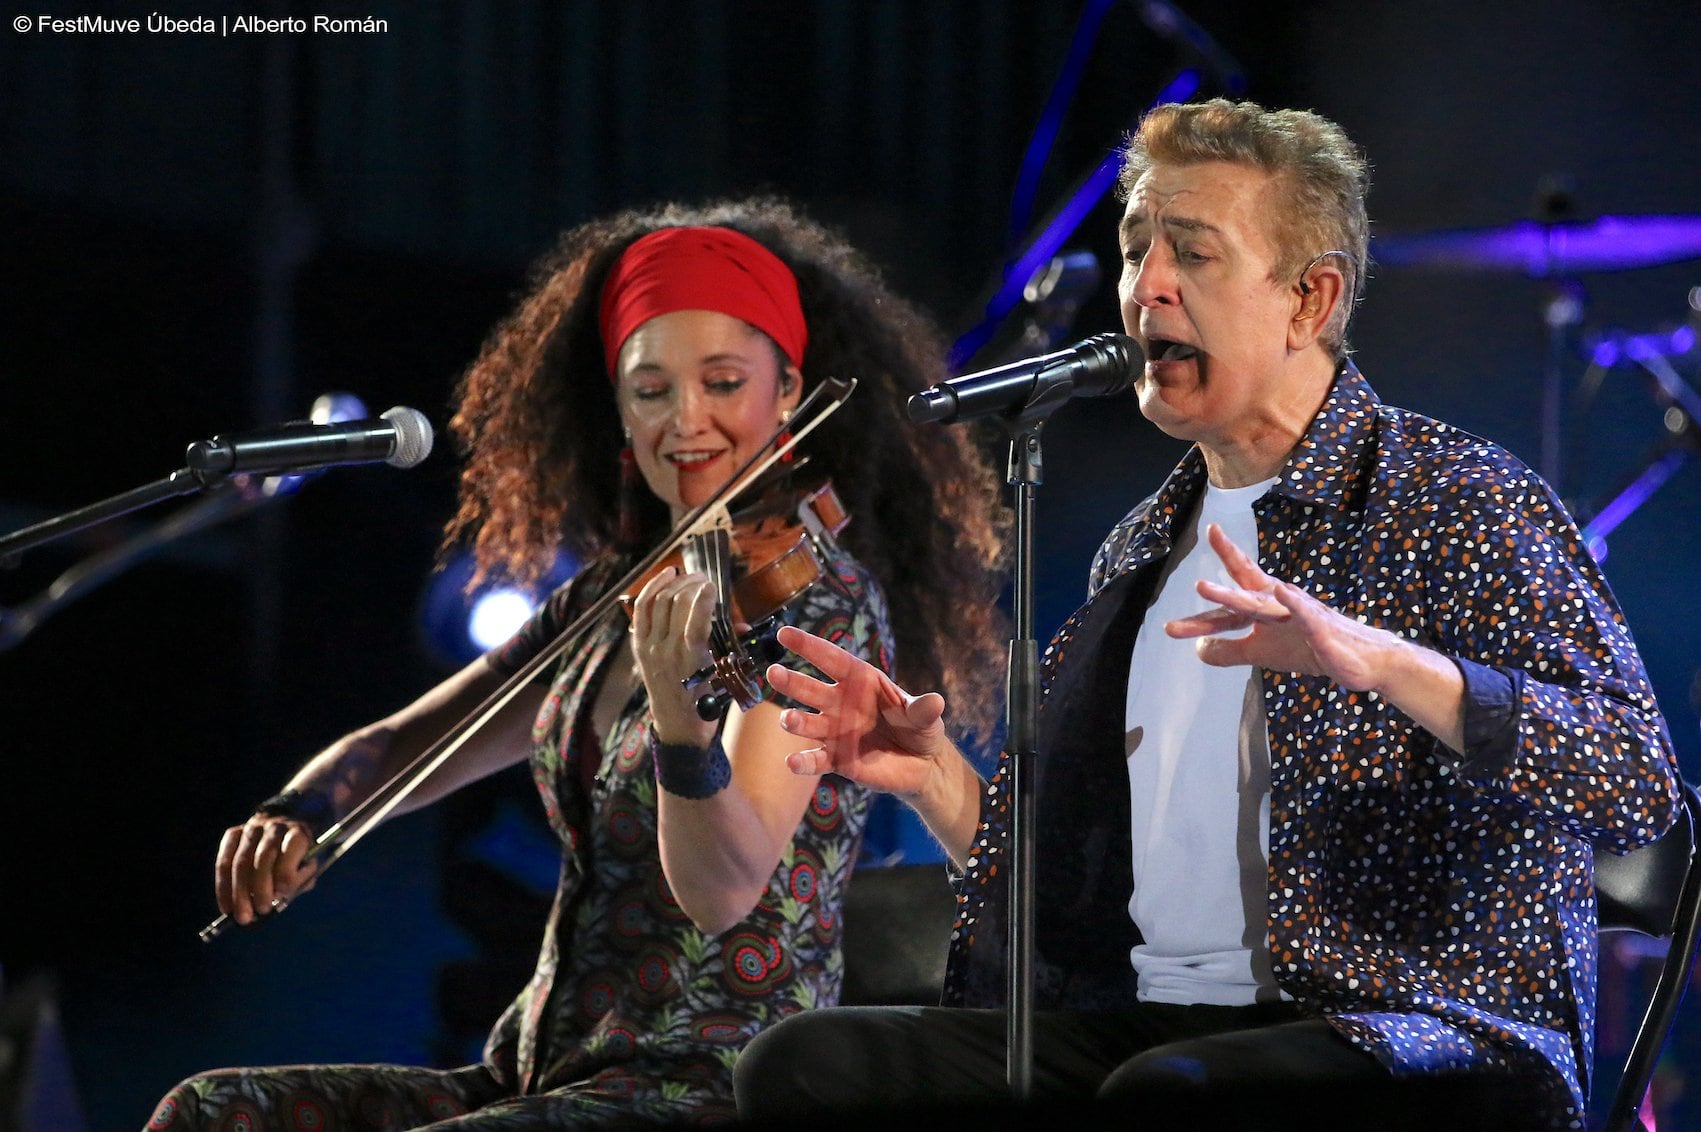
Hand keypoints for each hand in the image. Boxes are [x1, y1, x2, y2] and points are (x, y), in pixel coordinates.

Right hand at [215, 815, 320, 925]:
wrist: (283, 827)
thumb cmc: (298, 855)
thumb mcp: (308, 866)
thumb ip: (299, 880)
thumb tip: (278, 895)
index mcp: (299, 831)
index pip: (293, 846)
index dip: (286, 871)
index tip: (281, 893)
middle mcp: (274, 826)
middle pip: (264, 856)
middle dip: (261, 887)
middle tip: (261, 910)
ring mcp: (251, 829)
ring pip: (240, 861)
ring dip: (240, 892)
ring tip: (243, 916)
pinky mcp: (233, 834)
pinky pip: (223, 862)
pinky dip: (223, 887)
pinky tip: (227, 906)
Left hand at [629, 566, 719, 746]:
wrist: (679, 728)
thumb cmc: (706, 704)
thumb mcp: (723, 676)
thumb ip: (730, 646)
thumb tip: (743, 625)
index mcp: (690, 658)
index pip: (696, 616)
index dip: (706, 594)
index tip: (715, 586)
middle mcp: (666, 650)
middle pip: (676, 602)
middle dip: (692, 584)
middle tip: (704, 580)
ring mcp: (650, 647)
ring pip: (658, 601)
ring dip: (674, 583)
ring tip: (688, 576)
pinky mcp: (639, 647)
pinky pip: (641, 610)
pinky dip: (651, 589)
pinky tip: (665, 577)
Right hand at [764, 623, 949, 795]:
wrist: (922, 765)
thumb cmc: (921, 729)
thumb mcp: (926, 717)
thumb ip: (923, 709)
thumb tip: (936, 701)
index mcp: (860, 680)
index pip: (830, 658)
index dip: (807, 645)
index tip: (784, 632)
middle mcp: (840, 702)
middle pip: (810, 688)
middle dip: (791, 681)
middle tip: (773, 672)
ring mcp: (835, 731)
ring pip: (808, 722)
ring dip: (795, 721)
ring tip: (787, 720)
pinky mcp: (837, 759)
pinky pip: (816, 759)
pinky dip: (803, 761)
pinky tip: (793, 762)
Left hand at [1164, 522, 1400, 693]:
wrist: (1360, 659)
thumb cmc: (1308, 647)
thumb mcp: (1260, 654)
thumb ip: (1228, 650)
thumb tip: (1197, 648)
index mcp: (1265, 603)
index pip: (1240, 580)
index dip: (1226, 554)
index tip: (1211, 528)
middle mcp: (1279, 602)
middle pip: (1243, 598)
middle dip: (1218, 593)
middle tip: (1197, 584)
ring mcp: (1300, 614)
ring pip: (1263, 606)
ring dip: (1235, 599)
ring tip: (1207, 589)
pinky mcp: (1319, 630)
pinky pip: (1305, 616)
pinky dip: (1294, 605)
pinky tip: (1282, 591)